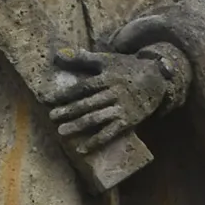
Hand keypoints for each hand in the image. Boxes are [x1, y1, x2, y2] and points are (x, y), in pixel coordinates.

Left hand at [48, 48, 174, 150]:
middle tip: (52, 117)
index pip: (82, 87)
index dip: (64, 93)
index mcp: (106, 78)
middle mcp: (113, 93)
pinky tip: (82, 149)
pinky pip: (110, 133)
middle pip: (88, 103)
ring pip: (96, 118)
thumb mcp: (106, 60)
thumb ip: (82, 59)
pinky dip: (96, 141)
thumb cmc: (126, 68)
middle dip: (69, 111)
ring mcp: (120, 108)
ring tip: (61, 132)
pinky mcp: (127, 121)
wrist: (157, 79)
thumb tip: (57, 55)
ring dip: (79, 126)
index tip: (48, 99)